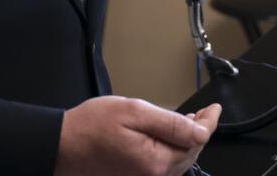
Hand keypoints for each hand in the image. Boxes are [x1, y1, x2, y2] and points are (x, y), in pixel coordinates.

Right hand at [55, 96, 221, 175]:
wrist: (62, 147)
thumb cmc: (90, 128)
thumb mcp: (133, 112)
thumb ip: (170, 122)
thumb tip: (200, 130)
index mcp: (155, 161)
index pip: (195, 141)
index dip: (209, 122)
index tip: (214, 109)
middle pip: (190, 154)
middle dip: (199, 132)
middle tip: (204, 113)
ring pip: (179, 162)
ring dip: (187, 142)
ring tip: (189, 122)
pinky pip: (164, 168)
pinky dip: (172, 152)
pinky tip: (169, 138)